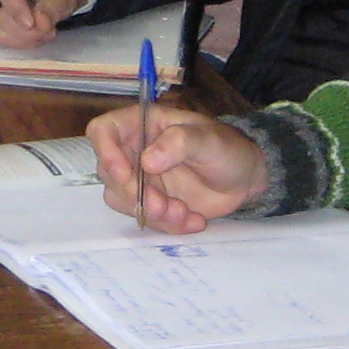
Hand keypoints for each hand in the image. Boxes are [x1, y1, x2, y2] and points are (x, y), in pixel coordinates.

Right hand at [0, 0, 86, 50]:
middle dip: (27, 30)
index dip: (15, 6)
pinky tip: (34, 35)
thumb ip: (53, 7)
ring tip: (43, 31)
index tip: (31, 24)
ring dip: (26, 39)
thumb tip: (40, 24)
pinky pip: (1, 39)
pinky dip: (21, 42)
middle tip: (48, 29)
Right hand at [89, 103, 266, 233]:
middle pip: (108, 172)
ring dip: (150, 212)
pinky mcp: (151, 202)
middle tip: (163, 205)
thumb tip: (147, 161)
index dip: (105, 151)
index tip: (125, 174)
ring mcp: (141, 178)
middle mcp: (135, 150)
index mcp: (143, 124)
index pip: (104, 131)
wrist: (245, 179)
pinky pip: (143, 217)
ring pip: (121, 199)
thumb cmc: (227, 148)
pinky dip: (166, 224)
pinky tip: (192, 220)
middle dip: (134, 194)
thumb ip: (179, 143)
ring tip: (183, 213)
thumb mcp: (208, 140)